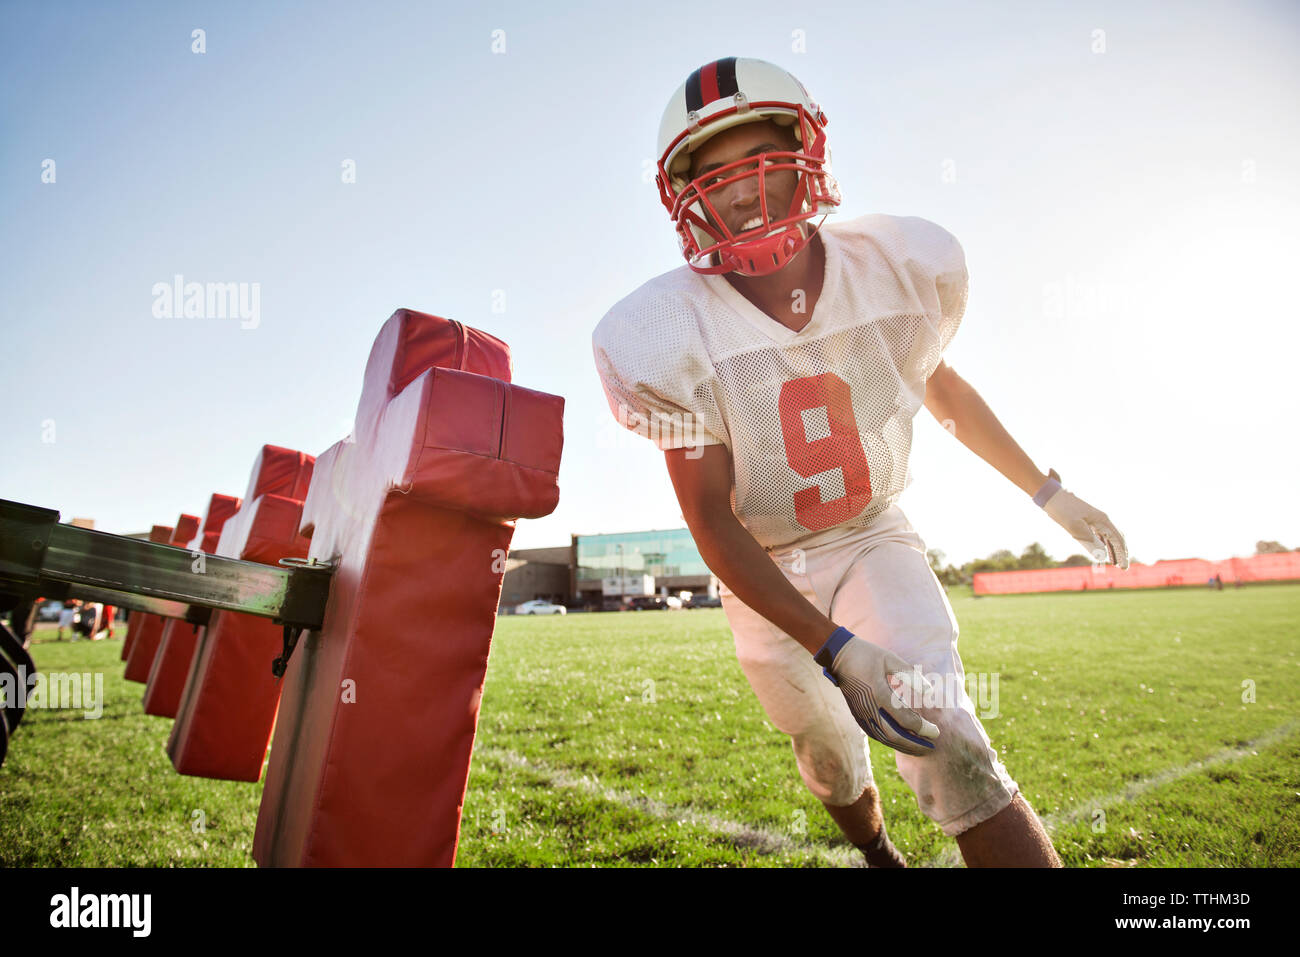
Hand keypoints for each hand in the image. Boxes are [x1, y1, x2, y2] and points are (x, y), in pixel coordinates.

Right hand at [814, 627, 939, 756]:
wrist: (839, 656)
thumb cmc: (867, 655)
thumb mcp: (891, 659)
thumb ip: (911, 675)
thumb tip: (930, 691)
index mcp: (879, 693)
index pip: (904, 719)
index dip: (922, 728)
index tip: (936, 732)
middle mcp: (869, 707)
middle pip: (894, 735)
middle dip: (914, 744)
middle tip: (931, 746)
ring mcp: (862, 713)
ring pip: (884, 738)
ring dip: (903, 746)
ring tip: (919, 748)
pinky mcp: (858, 715)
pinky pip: (875, 734)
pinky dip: (890, 741)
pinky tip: (902, 741)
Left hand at [1034, 469, 1129, 569]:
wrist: (1051, 496)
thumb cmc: (1062, 510)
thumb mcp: (1075, 526)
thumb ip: (1089, 540)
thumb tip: (1102, 555)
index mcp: (1102, 519)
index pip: (1118, 539)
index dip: (1122, 554)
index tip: (1123, 567)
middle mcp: (1101, 519)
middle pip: (1116, 538)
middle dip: (1120, 552)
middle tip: (1122, 567)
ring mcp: (1094, 519)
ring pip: (1108, 536)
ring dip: (1113, 549)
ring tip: (1114, 563)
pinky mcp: (1087, 520)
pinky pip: (1100, 534)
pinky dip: (1104, 544)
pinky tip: (1104, 551)